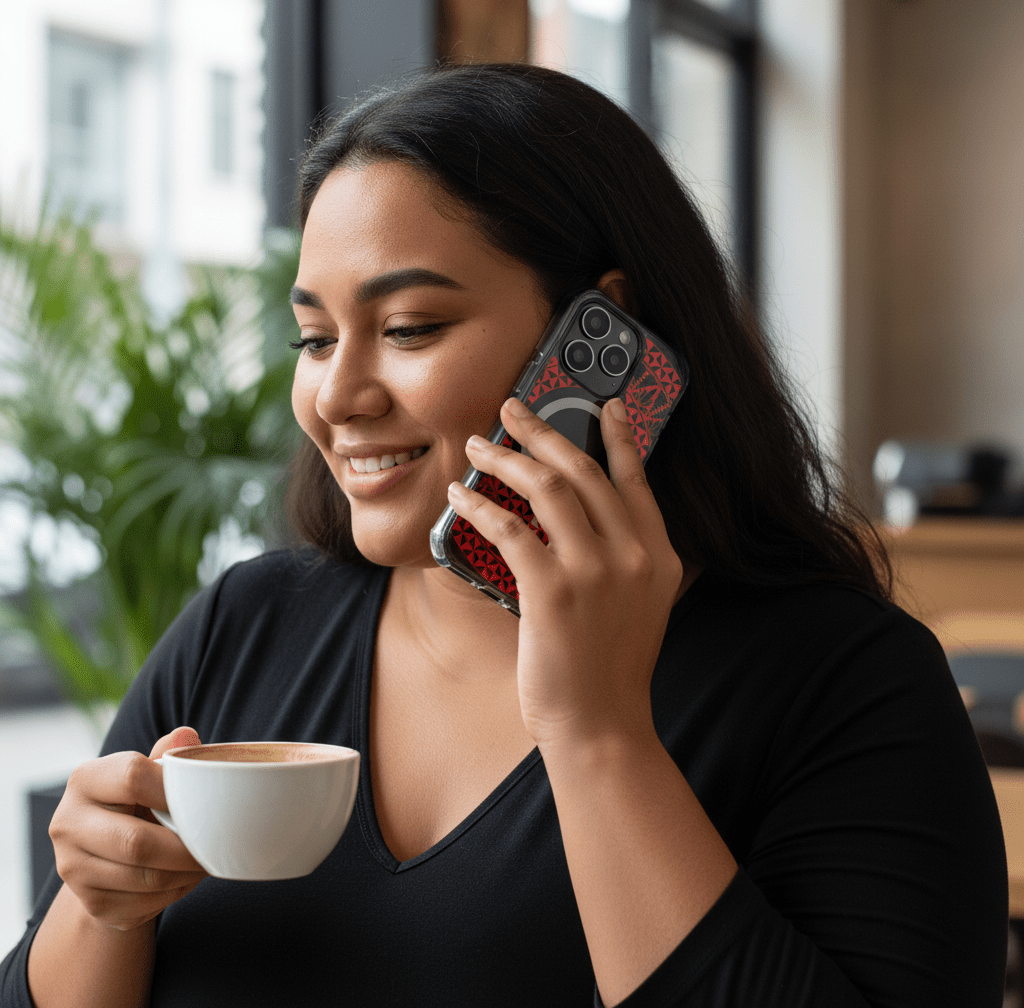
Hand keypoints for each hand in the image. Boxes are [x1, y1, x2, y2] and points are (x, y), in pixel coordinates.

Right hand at [49, 727, 208, 930]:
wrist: (106, 852)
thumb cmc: (138, 801)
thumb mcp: (148, 772)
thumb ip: (168, 754)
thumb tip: (187, 737)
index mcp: (85, 779)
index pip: (132, 776)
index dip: (174, 789)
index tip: (203, 798)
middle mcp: (67, 823)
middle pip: (136, 841)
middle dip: (186, 847)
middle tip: (216, 843)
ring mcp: (73, 868)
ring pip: (144, 878)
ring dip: (186, 873)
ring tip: (207, 859)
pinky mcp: (90, 902)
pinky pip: (145, 903)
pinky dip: (176, 892)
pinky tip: (186, 877)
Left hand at [447, 397, 683, 749]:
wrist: (601, 725)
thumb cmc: (608, 668)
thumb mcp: (638, 606)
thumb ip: (623, 560)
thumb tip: (578, 518)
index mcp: (656, 556)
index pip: (635, 481)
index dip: (619, 438)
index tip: (606, 405)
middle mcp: (632, 555)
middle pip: (584, 471)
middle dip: (544, 430)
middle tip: (513, 408)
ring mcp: (595, 572)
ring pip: (547, 488)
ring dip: (506, 458)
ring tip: (479, 445)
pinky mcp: (552, 591)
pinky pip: (509, 529)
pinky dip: (480, 506)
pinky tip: (461, 496)